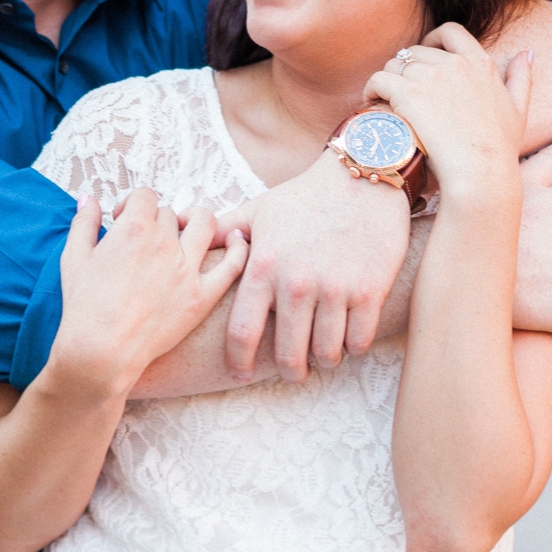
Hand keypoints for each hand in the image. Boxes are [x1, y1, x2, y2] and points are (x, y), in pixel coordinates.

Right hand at [50, 190, 247, 398]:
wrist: (101, 353)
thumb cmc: (83, 307)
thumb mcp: (74, 258)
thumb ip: (84, 222)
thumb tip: (87, 198)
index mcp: (134, 228)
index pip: (146, 196)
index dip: (134, 204)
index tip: (125, 219)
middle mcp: (164, 243)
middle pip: (170, 215)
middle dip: (157, 222)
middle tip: (147, 242)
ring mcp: (187, 269)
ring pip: (205, 224)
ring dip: (197, 220)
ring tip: (188, 231)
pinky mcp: (202, 297)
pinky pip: (232, 265)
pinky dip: (238, 247)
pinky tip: (236, 240)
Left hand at [214, 149, 409, 382]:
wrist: (362, 177)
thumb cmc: (305, 197)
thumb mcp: (259, 210)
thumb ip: (225, 230)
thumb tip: (181, 222)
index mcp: (264, 267)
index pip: (242, 332)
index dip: (238, 362)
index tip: (240, 374)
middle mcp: (296, 283)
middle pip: (287, 355)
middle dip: (290, 371)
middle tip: (293, 372)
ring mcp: (335, 289)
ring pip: (326, 354)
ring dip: (324, 360)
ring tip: (323, 354)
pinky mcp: (370, 291)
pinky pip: (359, 341)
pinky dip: (353, 347)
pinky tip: (349, 337)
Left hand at [364, 23, 530, 200]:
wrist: (480, 172)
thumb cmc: (499, 149)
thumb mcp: (518, 110)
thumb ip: (521, 78)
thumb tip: (527, 53)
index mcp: (480, 63)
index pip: (451, 31)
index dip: (432, 39)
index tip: (423, 54)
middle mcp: (455, 63)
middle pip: (416, 50)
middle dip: (405, 67)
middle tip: (400, 88)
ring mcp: (430, 77)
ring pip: (394, 64)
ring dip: (388, 79)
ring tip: (383, 99)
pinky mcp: (408, 94)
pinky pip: (380, 79)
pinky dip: (372, 89)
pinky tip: (371, 103)